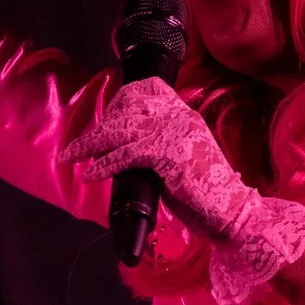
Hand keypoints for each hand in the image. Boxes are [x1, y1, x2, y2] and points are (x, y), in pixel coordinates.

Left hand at [60, 78, 304, 304]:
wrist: (234, 214)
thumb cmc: (206, 195)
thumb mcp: (179, 162)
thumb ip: (156, 150)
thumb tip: (121, 153)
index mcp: (185, 118)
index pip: (150, 90)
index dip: (121, 99)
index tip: (103, 116)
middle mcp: (181, 120)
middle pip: (128, 109)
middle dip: (97, 127)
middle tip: (75, 147)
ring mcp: (177, 137)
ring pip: (122, 130)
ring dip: (90, 144)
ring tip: (70, 156)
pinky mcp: (172, 158)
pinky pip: (128, 155)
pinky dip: (105, 164)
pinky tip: (90, 174)